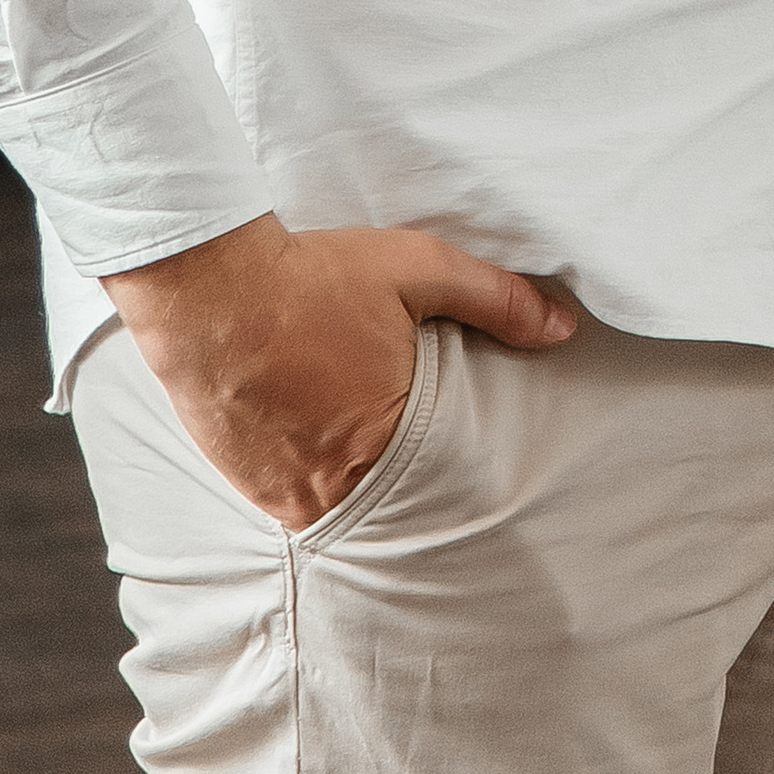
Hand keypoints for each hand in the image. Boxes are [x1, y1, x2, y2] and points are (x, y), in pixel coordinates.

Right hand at [104, 213, 576, 530]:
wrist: (210, 286)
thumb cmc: (316, 277)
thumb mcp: (419, 271)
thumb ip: (496, 301)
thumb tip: (563, 329)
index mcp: (383, 444)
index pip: (440, 484)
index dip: (451, 467)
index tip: (463, 460)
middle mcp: (329, 486)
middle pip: (387, 499)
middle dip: (403, 478)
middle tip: (411, 449)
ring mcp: (278, 491)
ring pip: (337, 502)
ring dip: (350, 475)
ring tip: (356, 432)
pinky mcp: (240, 482)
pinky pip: (289, 494)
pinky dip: (307, 471)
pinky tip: (312, 430)